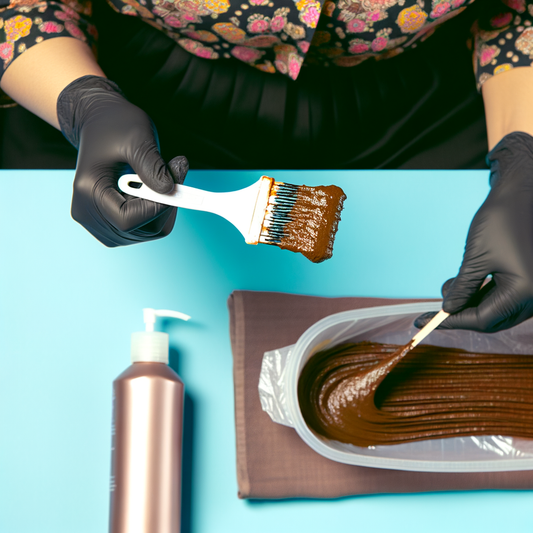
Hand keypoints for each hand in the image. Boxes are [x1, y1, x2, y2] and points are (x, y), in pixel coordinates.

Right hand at [57, 75, 188, 246]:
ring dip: (161, 210)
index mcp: (88, 190)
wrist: (98, 122)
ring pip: (142, 232)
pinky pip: (140, 229)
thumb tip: (170, 191)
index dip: (157, 208)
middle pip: (137, 230)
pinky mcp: (107, 223)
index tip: (176, 185)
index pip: (127, 219)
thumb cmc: (114, 125)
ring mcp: (96, 221)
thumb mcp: (138, 138)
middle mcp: (87, 212)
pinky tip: (152, 190)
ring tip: (160, 178)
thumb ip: (153, 166)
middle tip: (175, 175)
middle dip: (163, 207)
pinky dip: (154, 213)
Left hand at [415, 131, 532, 332]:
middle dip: (462, 315)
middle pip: (493, 319)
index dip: (452, 321)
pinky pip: (506, 297)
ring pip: (499, 309)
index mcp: (525, 291)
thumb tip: (449, 309)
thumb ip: (462, 288)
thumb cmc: (501, 220)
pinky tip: (465, 284)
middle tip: (435, 310)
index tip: (426, 321)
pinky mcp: (531, 279)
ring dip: (471, 304)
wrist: (523, 192)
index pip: (483, 319)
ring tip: (449, 287)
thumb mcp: (476, 258)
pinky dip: (484, 294)